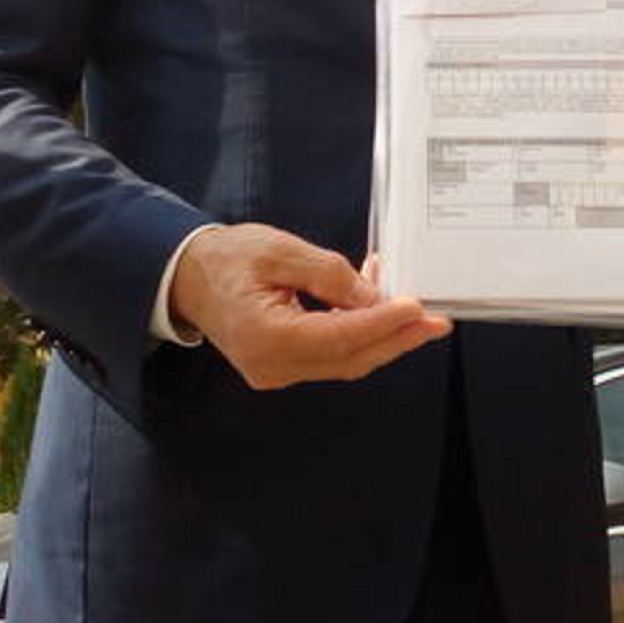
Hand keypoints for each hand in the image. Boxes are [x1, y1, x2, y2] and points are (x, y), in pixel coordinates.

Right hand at [169, 222, 451, 389]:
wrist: (188, 275)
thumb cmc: (227, 258)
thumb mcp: (280, 250)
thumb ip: (330, 275)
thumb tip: (375, 300)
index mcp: (265, 337)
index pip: (339, 339)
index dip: (383, 325)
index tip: (417, 309)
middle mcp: (272, 365)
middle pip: (349, 359)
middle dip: (397, 339)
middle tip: (436, 321)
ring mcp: (276, 372)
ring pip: (344, 360)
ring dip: (380, 334)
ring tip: (408, 304)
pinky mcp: (282, 366)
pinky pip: (329, 355)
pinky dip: (357, 333)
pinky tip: (372, 305)